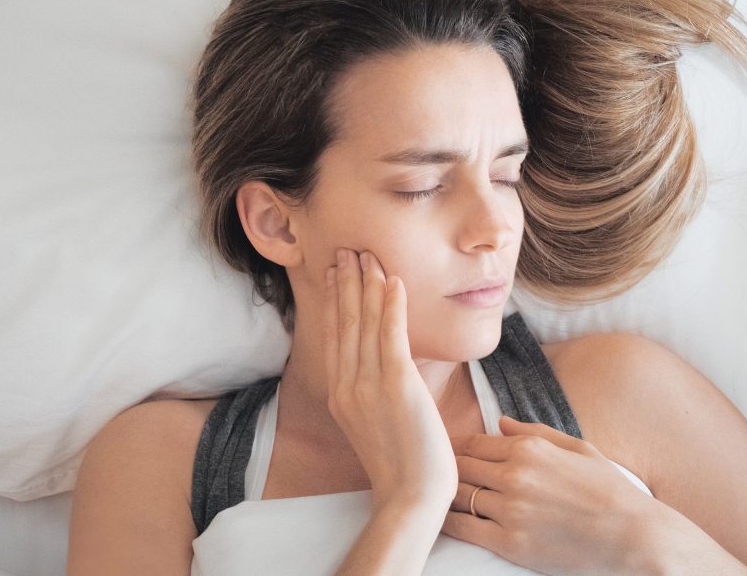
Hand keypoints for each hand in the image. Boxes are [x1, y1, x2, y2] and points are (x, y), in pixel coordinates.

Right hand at [323, 248, 457, 511]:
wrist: (410, 496)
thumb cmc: (401, 465)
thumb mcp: (373, 424)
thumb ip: (369, 393)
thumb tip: (378, 369)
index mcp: (340, 394)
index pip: (336, 336)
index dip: (336, 300)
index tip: (337, 272)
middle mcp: (348, 385)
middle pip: (345, 322)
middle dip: (347, 282)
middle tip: (348, 249)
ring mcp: (369, 385)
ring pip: (365, 323)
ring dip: (367, 284)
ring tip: (368, 254)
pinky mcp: (397, 385)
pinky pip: (391, 336)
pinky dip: (391, 305)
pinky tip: (393, 281)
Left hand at [443, 416, 660, 574]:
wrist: (634, 536)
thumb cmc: (609, 491)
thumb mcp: (577, 448)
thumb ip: (534, 432)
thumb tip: (500, 422)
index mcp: (530, 449)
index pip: (474, 442)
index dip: (457, 447)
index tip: (446, 452)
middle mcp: (515, 475)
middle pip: (460, 466)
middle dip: (446, 469)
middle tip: (432, 472)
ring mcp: (511, 509)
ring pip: (458, 495)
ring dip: (445, 495)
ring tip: (433, 496)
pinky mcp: (511, 543)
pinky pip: (464, 528)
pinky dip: (448, 522)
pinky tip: (441, 520)